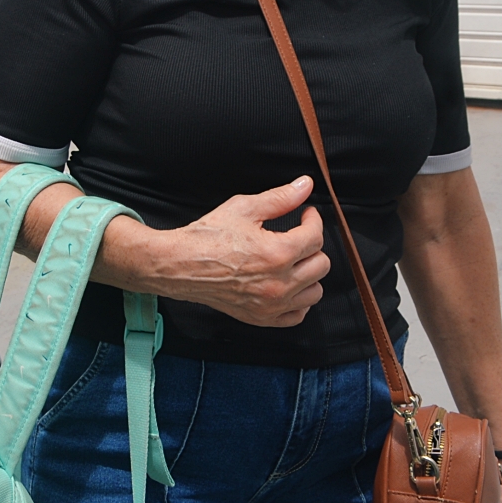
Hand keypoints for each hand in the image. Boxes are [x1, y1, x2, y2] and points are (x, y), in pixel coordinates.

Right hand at [146, 176, 329, 326]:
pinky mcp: (262, 317)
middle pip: (321, 265)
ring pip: (315, 291)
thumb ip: (279, 198)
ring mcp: (272, 304)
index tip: (305, 214)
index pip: (315, 237)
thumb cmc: (207, 236)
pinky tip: (287, 284)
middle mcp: (279, 283)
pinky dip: (298, 300)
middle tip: (297, 235)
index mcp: (277, 253)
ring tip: (292, 260)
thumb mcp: (243, 208)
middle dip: (312, 245)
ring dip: (308, 273)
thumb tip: (305, 185)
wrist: (180, 264)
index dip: (313, 220)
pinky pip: (298, 314)